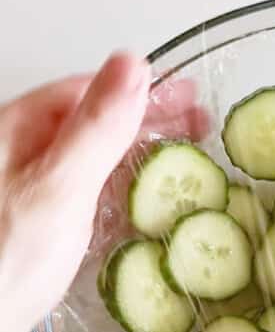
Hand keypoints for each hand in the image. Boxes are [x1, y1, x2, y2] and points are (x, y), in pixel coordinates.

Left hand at [0, 53, 207, 331]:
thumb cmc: (7, 265)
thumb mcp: (59, 187)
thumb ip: (97, 128)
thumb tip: (132, 67)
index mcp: (16, 135)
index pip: (86, 94)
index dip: (141, 92)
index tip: (187, 96)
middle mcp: (23, 162)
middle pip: (92, 127)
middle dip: (146, 123)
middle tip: (198, 126)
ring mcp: (34, 201)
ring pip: (94, 166)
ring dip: (140, 158)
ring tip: (184, 162)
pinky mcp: (45, 239)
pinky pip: (91, 206)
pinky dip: (124, 200)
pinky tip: (146, 211)